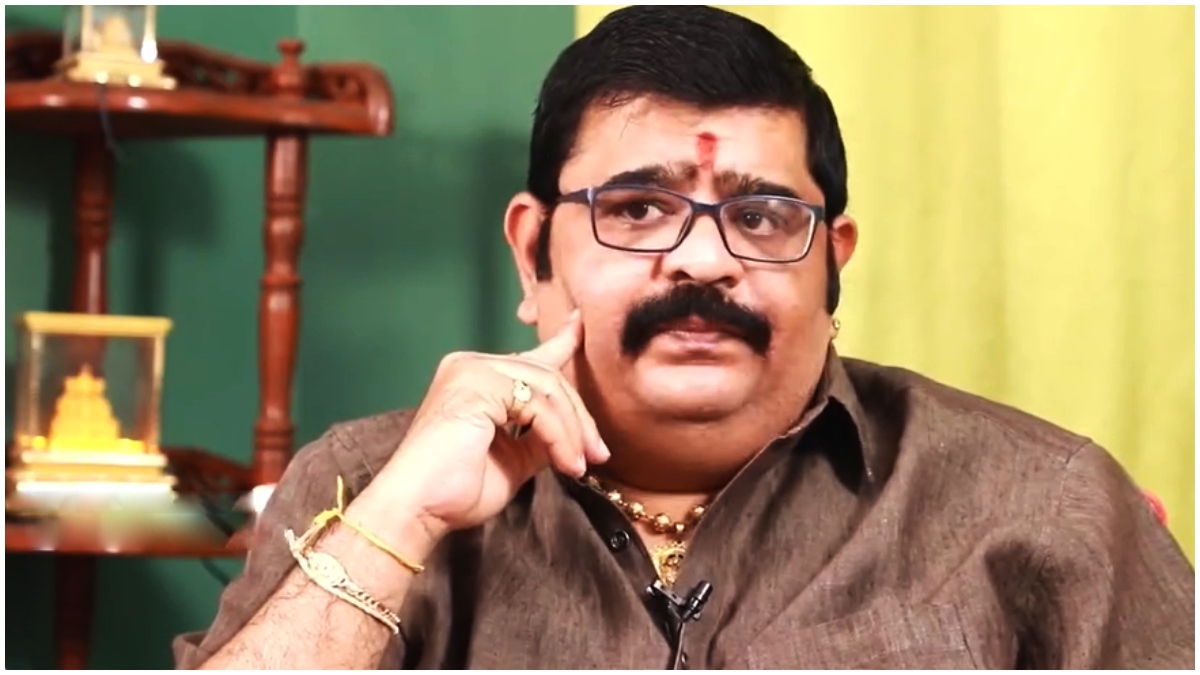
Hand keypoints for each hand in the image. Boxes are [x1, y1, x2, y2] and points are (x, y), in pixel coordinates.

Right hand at [350, 311, 608, 552]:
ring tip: (582, 465)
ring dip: (572, 430)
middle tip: (598, 453)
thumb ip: (541, 437)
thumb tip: (576, 433)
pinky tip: (566, 463)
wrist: (419, 508)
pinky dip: (559, 435)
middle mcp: (471, 364)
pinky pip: (537, 405)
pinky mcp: (477, 384)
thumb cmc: (458, 490)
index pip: (530, 357)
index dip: (562, 341)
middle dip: (578, 416)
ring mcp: (472, 370)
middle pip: (546, 374)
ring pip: (547, 387)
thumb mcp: (515, 459)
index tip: (582, 325)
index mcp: (476, 377)